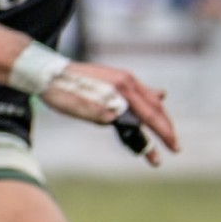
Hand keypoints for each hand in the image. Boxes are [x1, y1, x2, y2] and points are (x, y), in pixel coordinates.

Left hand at [46, 60, 179, 166]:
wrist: (46, 72)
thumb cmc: (63, 93)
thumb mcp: (86, 109)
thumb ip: (110, 114)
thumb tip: (132, 122)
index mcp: (121, 88)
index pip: (150, 114)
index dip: (163, 133)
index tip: (173, 148)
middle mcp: (125, 80)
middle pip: (154, 107)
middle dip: (165, 127)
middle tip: (174, 146)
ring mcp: (120, 77)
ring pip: (148, 98)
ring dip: (158, 116)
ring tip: (166, 131)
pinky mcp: (114, 77)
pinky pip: (138, 92)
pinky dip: (149, 101)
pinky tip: (159, 97)